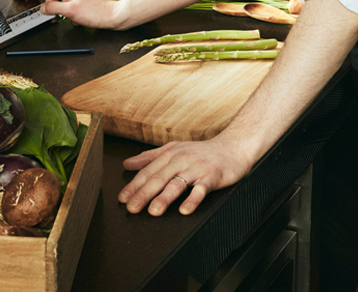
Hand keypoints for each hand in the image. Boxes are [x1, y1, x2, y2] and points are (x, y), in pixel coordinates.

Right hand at [32, 0, 120, 28]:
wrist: (113, 15)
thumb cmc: (95, 12)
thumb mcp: (69, 11)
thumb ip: (53, 8)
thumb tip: (44, 8)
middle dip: (56, 4)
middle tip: (58, 14)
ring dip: (65, 9)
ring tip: (74, 17)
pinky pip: (72, 1)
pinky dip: (72, 10)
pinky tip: (78, 17)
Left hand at [119, 138, 249, 216]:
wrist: (234, 147)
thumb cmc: (203, 151)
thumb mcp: (174, 149)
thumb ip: (150, 157)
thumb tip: (127, 164)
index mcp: (171, 155)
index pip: (148, 171)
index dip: (134, 186)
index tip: (123, 199)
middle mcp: (182, 160)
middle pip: (159, 178)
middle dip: (144, 194)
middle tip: (132, 208)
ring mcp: (197, 168)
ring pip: (178, 184)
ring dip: (165, 198)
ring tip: (154, 211)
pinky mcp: (212, 176)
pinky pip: (201, 190)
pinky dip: (193, 200)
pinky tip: (185, 210)